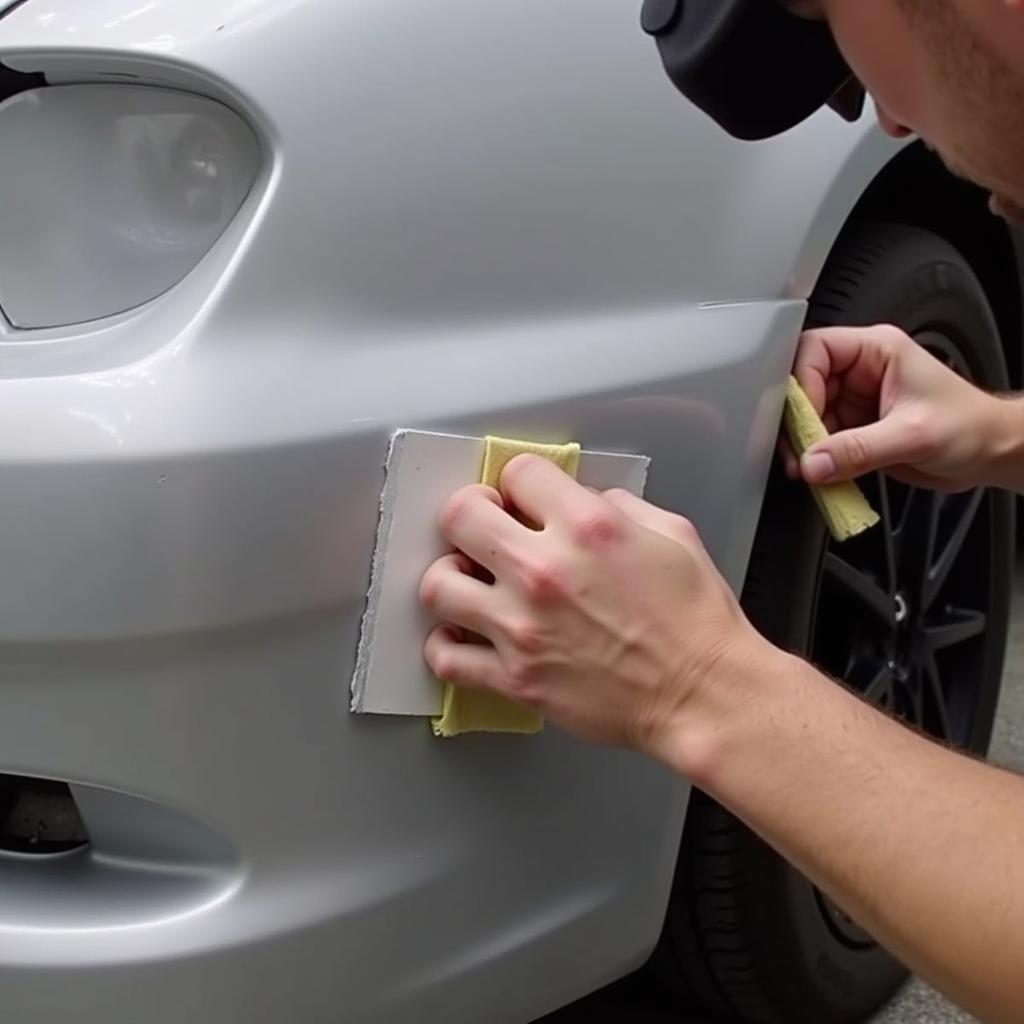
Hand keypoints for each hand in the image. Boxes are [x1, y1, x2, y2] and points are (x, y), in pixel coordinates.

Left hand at [419, 456, 767, 761]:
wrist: (703, 695)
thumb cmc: (696, 621)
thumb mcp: (671, 534)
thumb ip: (618, 507)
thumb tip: (583, 503)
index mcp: (588, 527)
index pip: (518, 472)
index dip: (520, 482)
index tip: (522, 497)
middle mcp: (546, 571)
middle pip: (459, 515)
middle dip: (471, 513)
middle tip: (484, 528)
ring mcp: (523, 627)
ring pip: (438, 585)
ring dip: (451, 577)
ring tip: (470, 582)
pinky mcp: (516, 677)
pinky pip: (447, 656)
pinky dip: (447, 643)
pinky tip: (465, 634)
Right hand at [786, 324, 1010, 491]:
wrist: (990, 455)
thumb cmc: (971, 427)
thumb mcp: (913, 435)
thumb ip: (859, 450)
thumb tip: (814, 462)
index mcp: (877, 351)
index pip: (815, 350)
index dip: (801, 383)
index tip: (803, 419)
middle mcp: (861, 373)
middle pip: (803, 386)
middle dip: (797, 421)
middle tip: (798, 450)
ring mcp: (855, 402)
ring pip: (808, 418)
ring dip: (804, 445)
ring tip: (810, 469)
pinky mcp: (854, 431)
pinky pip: (821, 443)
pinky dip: (816, 461)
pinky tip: (821, 474)